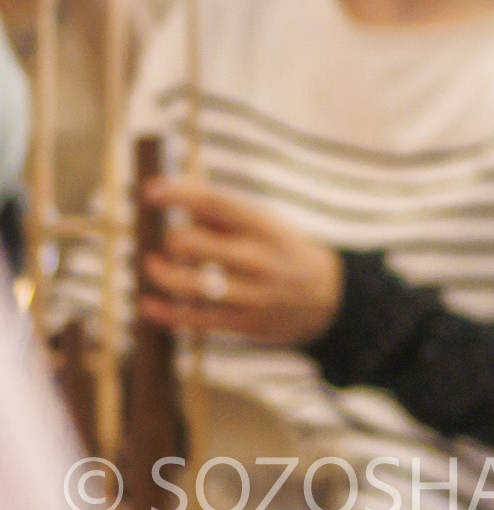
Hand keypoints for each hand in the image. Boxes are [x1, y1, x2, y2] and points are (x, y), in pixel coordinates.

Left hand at [138, 178, 343, 346]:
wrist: (329, 298)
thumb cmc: (282, 251)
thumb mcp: (265, 223)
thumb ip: (220, 207)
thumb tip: (170, 186)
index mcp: (266, 226)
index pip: (215, 202)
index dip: (178, 194)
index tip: (150, 192)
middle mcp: (259, 258)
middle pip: (191, 243)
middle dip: (170, 239)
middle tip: (169, 241)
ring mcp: (251, 293)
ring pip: (186, 283)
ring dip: (159, 272)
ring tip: (152, 265)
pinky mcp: (243, 323)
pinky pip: (192, 318)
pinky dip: (162, 311)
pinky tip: (147, 303)